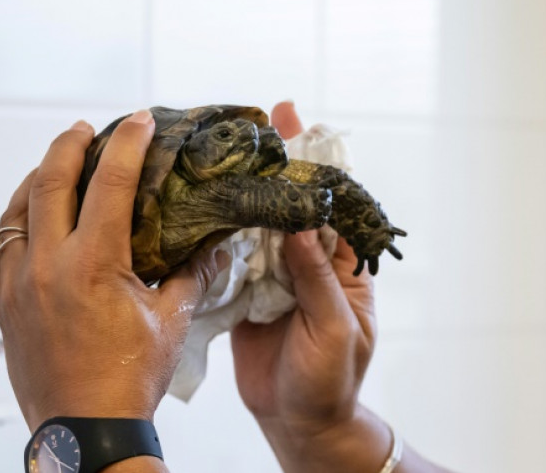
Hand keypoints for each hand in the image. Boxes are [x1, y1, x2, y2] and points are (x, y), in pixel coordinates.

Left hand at [0, 111, 224, 429]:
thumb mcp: (173, 319)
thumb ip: (193, 274)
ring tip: (55, 160)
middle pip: (51, 182)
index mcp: (95, 263)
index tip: (137, 121)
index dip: (126, 144)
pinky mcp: (2, 306)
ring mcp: (18, 285)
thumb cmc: (130, 376)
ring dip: (34, 178)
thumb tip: (215, 246)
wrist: (87, 427)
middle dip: (71, 145)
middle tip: (90, 129)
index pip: (110, 183)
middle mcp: (48, 266)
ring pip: (14, 212)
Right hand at [230, 102, 378, 454]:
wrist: (298, 422)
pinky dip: (220, 233)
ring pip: (260, 227)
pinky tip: (203, 205)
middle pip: (293, 207)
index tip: (302, 124)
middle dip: (278, 167)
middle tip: (257, 123)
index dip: (320, 166)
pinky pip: (233, 258)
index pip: (334, 207)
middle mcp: (309, 264)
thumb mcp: (336, 330)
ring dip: (245, 194)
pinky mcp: (246, 295)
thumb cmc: (332, 381)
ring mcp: (276, 277)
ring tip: (224, 154)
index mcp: (343, 268)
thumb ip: (317, 281)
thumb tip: (299, 227)